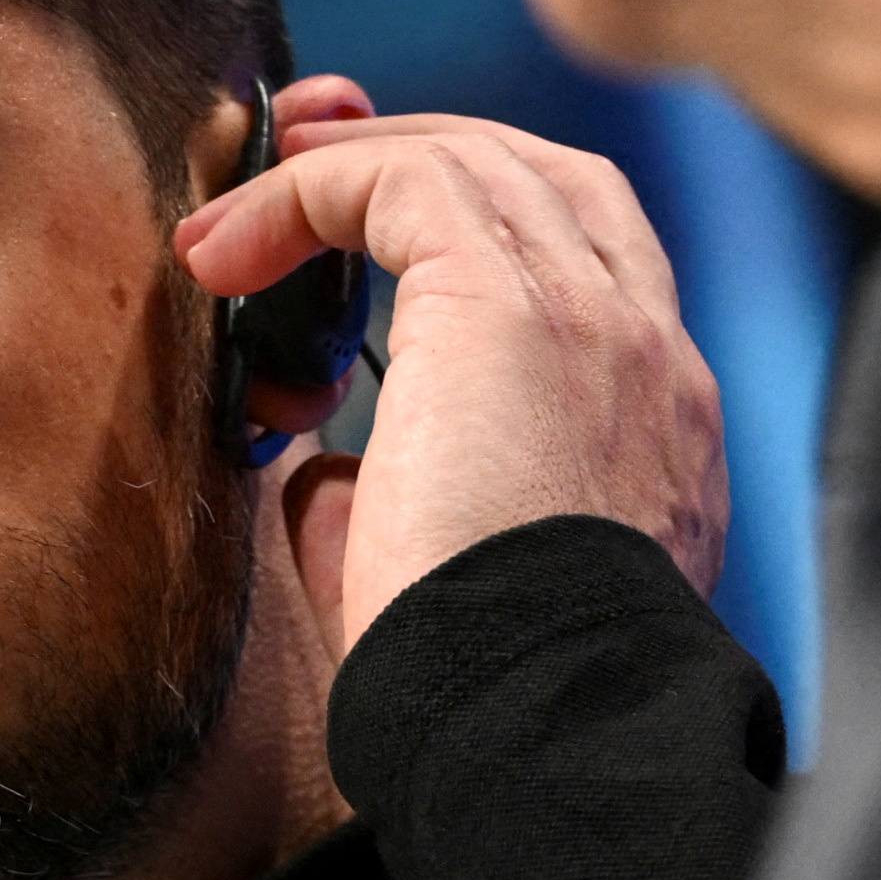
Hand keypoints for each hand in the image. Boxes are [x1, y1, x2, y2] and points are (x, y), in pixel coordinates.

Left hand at [179, 79, 727, 652]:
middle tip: (310, 158)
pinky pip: (402, 184)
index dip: (477, 229)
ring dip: (343, 169)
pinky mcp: (513, 306)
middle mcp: (647, 358)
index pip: (589, 273)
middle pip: (547, 181)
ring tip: (240, 208)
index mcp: (654, 435)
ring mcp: (597, 319)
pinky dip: (307, 194)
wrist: (538, 727)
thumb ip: (400, 513)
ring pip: (475, 164)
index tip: (367, 242)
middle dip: (420, 152)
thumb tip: (323, 478)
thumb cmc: (489, 697)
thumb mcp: (451, 588)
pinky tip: (226, 250)